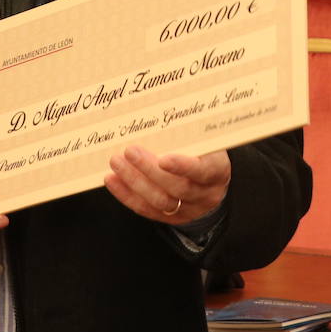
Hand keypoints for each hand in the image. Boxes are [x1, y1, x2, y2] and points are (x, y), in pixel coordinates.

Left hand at [105, 145, 229, 224]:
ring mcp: (189, 209)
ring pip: (160, 201)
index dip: (182, 166)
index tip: (163, 158)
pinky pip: (147, 210)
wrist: (213, 181)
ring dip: (134, 182)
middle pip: (177, 187)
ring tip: (117, 163)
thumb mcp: (206, 140)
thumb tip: (157, 113)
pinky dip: (127, 194)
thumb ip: (188, 133)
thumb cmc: (206, 152)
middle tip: (129, 152)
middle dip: (149, 169)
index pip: (202, 171)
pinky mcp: (171, 217)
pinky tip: (113, 179)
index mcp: (217, 171)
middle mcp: (206, 194)